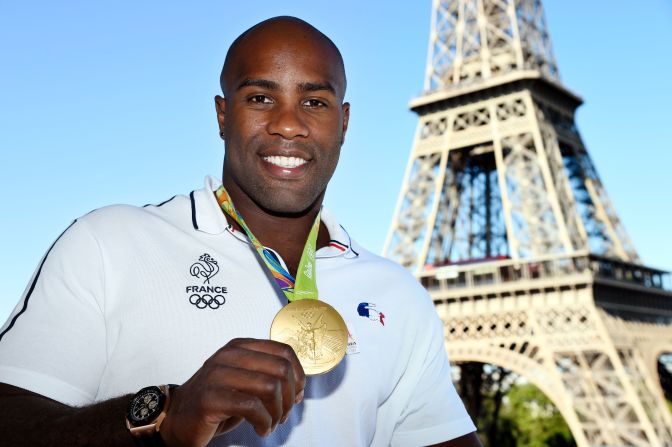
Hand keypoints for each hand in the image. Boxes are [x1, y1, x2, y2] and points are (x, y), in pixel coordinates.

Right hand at [159, 338, 304, 446]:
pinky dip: (264, 422)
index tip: (296, 395)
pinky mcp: (212, 397)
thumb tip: (300, 388)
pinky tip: (261, 429)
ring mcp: (219, 374)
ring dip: (278, 412)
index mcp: (240, 346)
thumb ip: (269, 376)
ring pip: (270, 387)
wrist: (177, 419)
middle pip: (281, 369)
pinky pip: (253, 407)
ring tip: (271, 423)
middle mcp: (230, 355)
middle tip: (283, 414)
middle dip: (290, 397)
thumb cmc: (216, 401)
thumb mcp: (245, 381)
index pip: (284, 351)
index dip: (298, 375)